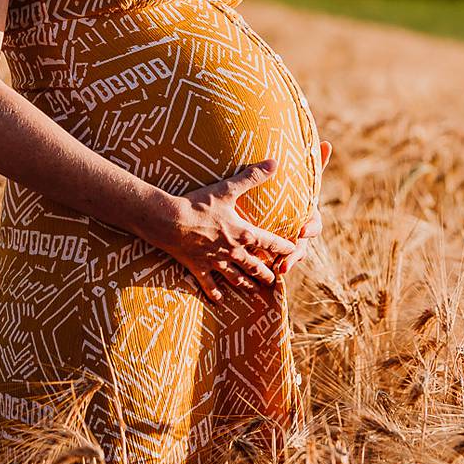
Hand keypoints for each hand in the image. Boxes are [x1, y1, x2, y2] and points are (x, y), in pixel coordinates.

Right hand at [152, 158, 299, 305]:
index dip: (284, 246)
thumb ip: (252, 177)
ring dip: (246, 284)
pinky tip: (220, 301)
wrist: (169, 221)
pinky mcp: (198, 267)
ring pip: (235, 277)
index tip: (294, 250)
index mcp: (243, 233)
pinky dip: (215, 293)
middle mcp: (233, 251)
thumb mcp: (227, 189)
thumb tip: (274, 162)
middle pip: (254, 265)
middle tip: (275, 280)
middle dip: (266, 273)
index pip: (269, 242)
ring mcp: (215, 262)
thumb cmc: (199, 204)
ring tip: (255, 291)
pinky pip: (208, 284)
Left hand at [276, 139, 331, 276]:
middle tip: (287, 259)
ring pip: (290, 258)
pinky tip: (265, 273)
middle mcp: (299, 233)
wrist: (272, 206)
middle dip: (296, 254)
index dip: (310, 228)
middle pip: (301, 247)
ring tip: (278, 270)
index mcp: (306, 216)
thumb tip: (326, 143)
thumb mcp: (299, 179)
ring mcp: (288, 244)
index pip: (314, 225)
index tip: (302, 229)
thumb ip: (313, 164)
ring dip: (286, 264)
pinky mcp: (275, 251)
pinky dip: (271, 268)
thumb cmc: (289, 192)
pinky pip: (276, 262)